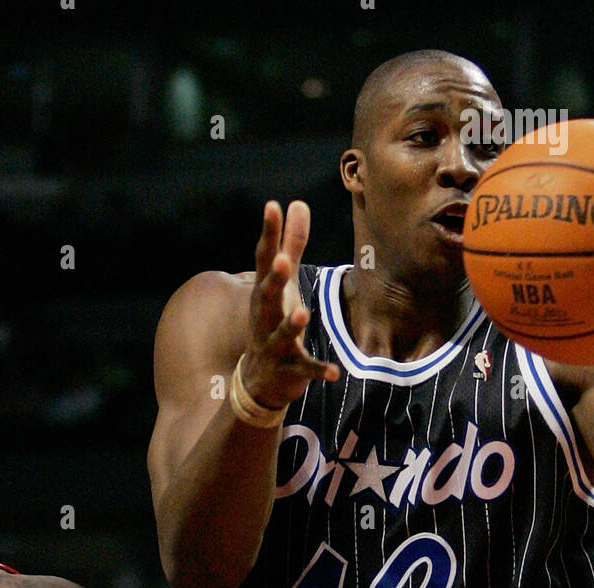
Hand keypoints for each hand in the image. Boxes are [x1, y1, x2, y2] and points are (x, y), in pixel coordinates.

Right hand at [242, 200, 339, 409]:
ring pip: (282, 334)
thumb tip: (297, 202)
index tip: (272, 206)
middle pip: (267, 296)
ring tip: (303, 311)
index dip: (269, 234)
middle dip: (274, 280)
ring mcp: (275, 345)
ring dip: (291, 324)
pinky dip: (318, 370)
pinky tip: (335, 372)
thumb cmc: (273, 320)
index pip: (265, 259)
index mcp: (265, 293)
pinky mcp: (290, 369)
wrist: (259, 379)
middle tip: (284, 262)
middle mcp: (265, 317)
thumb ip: (292, 243)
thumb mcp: (283, 282)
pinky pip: (305, 369)